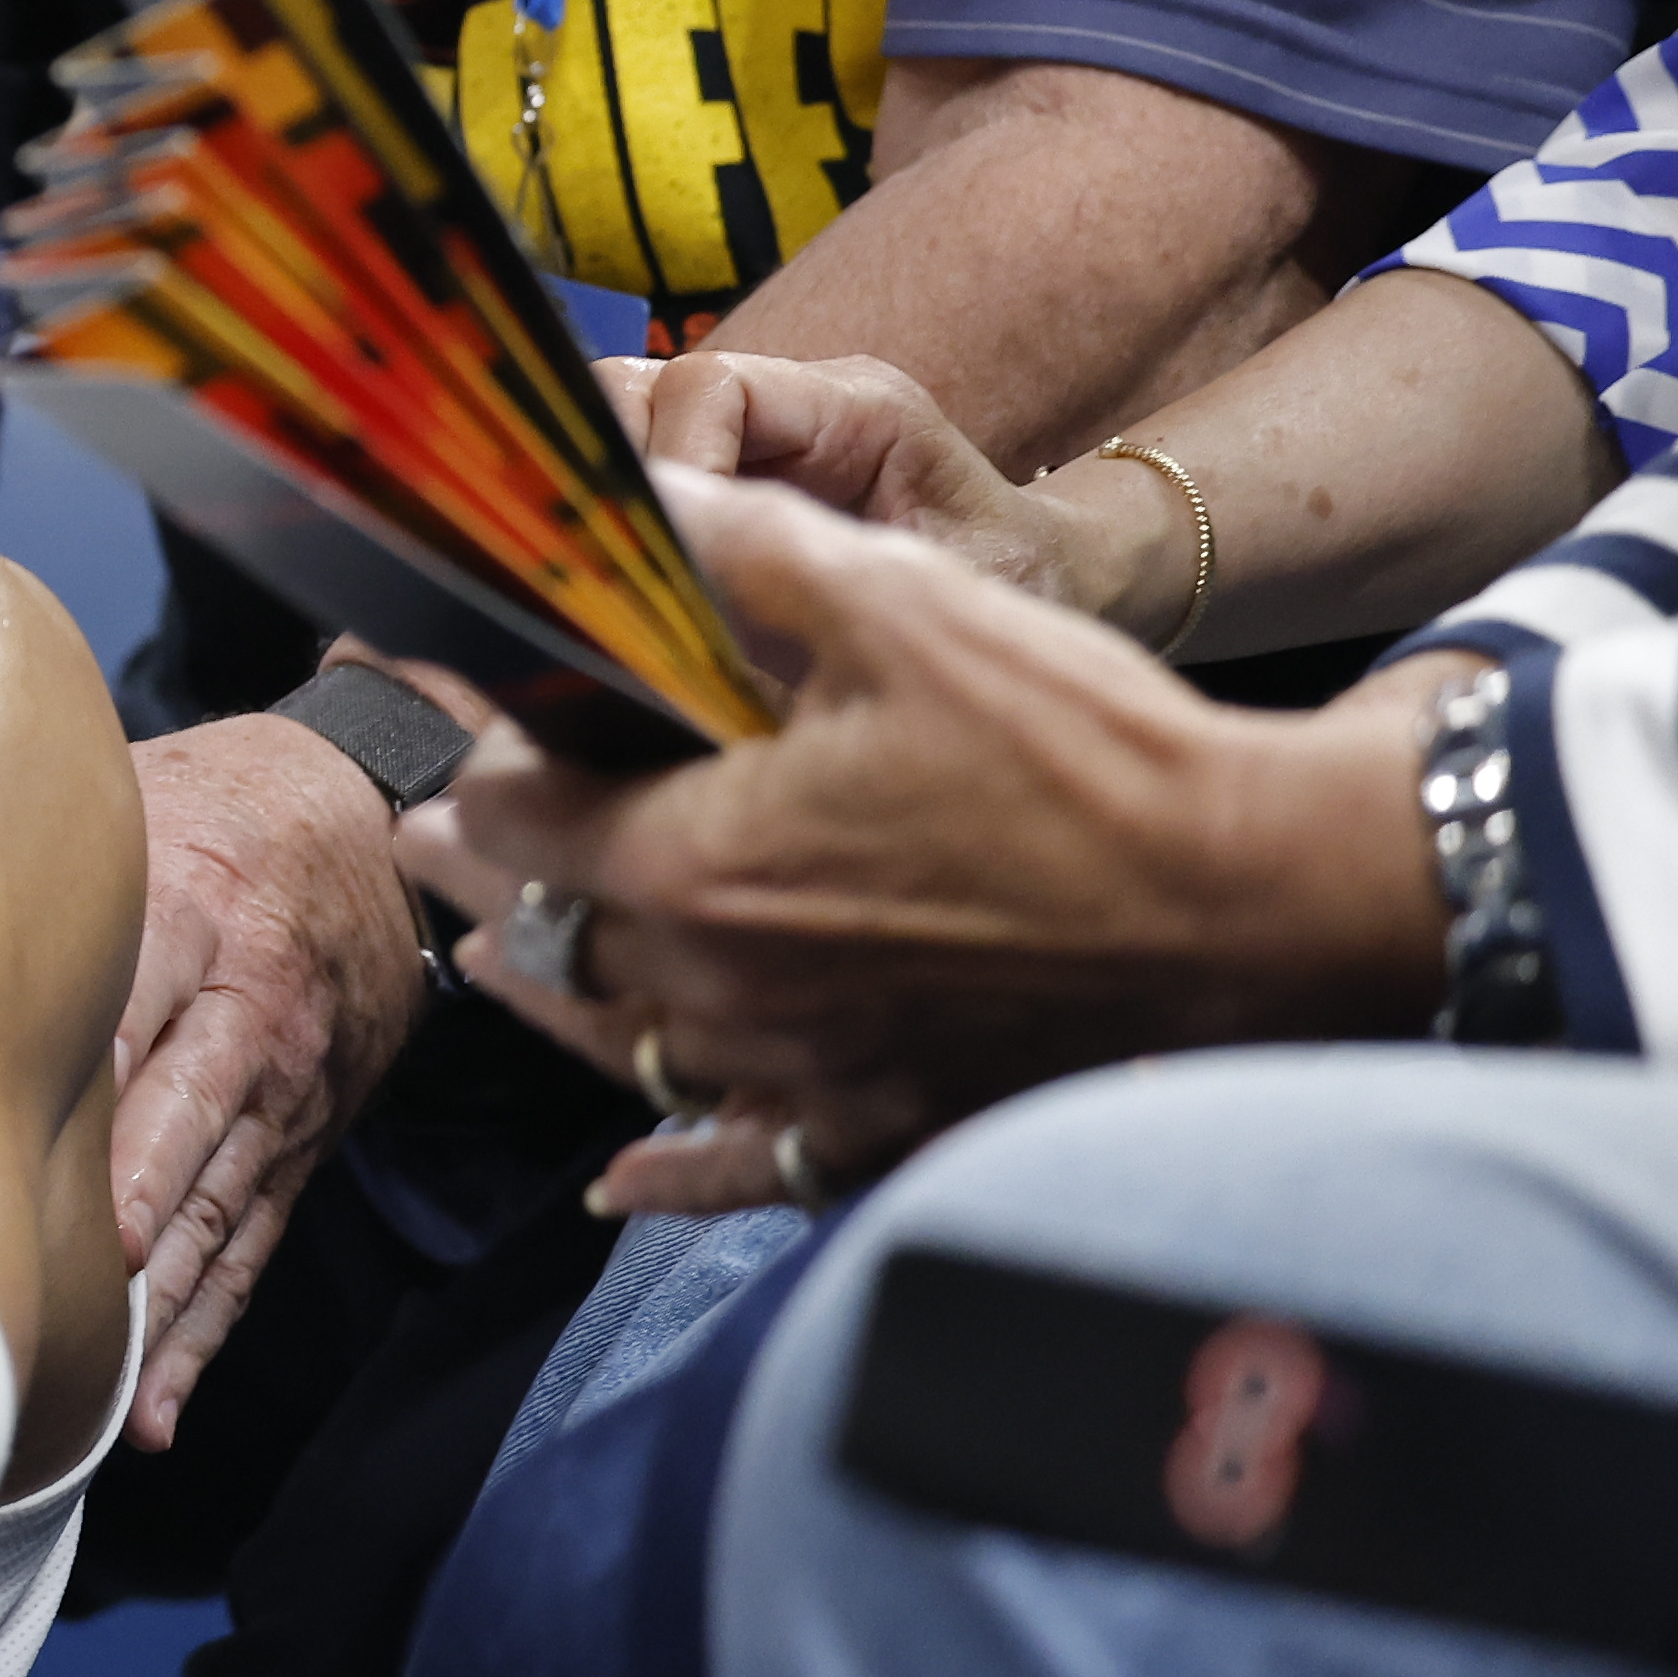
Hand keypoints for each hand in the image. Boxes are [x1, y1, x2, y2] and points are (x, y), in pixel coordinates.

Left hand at [107, 708, 431, 1445]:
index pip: (137, 999)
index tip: (36, 1147)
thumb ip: (36, 850)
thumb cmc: (204, 813)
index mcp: (194, 913)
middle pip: (188, 1115)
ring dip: (164, 1301)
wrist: (357, 826)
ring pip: (216, 1207)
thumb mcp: (135, 800)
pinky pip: (248, 1250)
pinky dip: (204, 1330)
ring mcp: (277, 1093)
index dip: (93, 1077)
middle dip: (136, 1200)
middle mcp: (245, 1014)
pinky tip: (156, 1407)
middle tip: (84, 1274)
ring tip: (108, 1387)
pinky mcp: (294, 1148)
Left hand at [393, 475, 1446, 1214]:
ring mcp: (803, 1076)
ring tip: (490, 958)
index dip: (476, 763)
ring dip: (551, 997)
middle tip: (417, 844)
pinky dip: (668, 1171)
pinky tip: (614, 1181)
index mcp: (697, 867)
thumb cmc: (1080, 750)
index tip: (451, 732)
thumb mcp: (899, 608)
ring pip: (623, 1046)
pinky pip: (738, 1167)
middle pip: (553, 938)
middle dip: (483, 878)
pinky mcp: (884, 1129)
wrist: (1260, 903)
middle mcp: (725, 994)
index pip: (519, 818)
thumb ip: (741, 555)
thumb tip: (629, 495)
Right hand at [615, 348, 1161, 640]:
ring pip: (612, 423)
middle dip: (611, 476)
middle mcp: (791, 402)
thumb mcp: (934, 600)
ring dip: (603, 501)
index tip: (668, 556)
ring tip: (631, 585)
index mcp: (857, 408)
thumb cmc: (1016, 591)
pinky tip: (639, 591)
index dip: (673, 461)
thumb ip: (829, 588)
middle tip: (632, 573)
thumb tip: (699, 611)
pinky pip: (627, 472)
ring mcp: (748, 434)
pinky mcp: (721, 473)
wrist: (1049, 587)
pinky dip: (613, 524)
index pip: (712, 387)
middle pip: (634, 387)